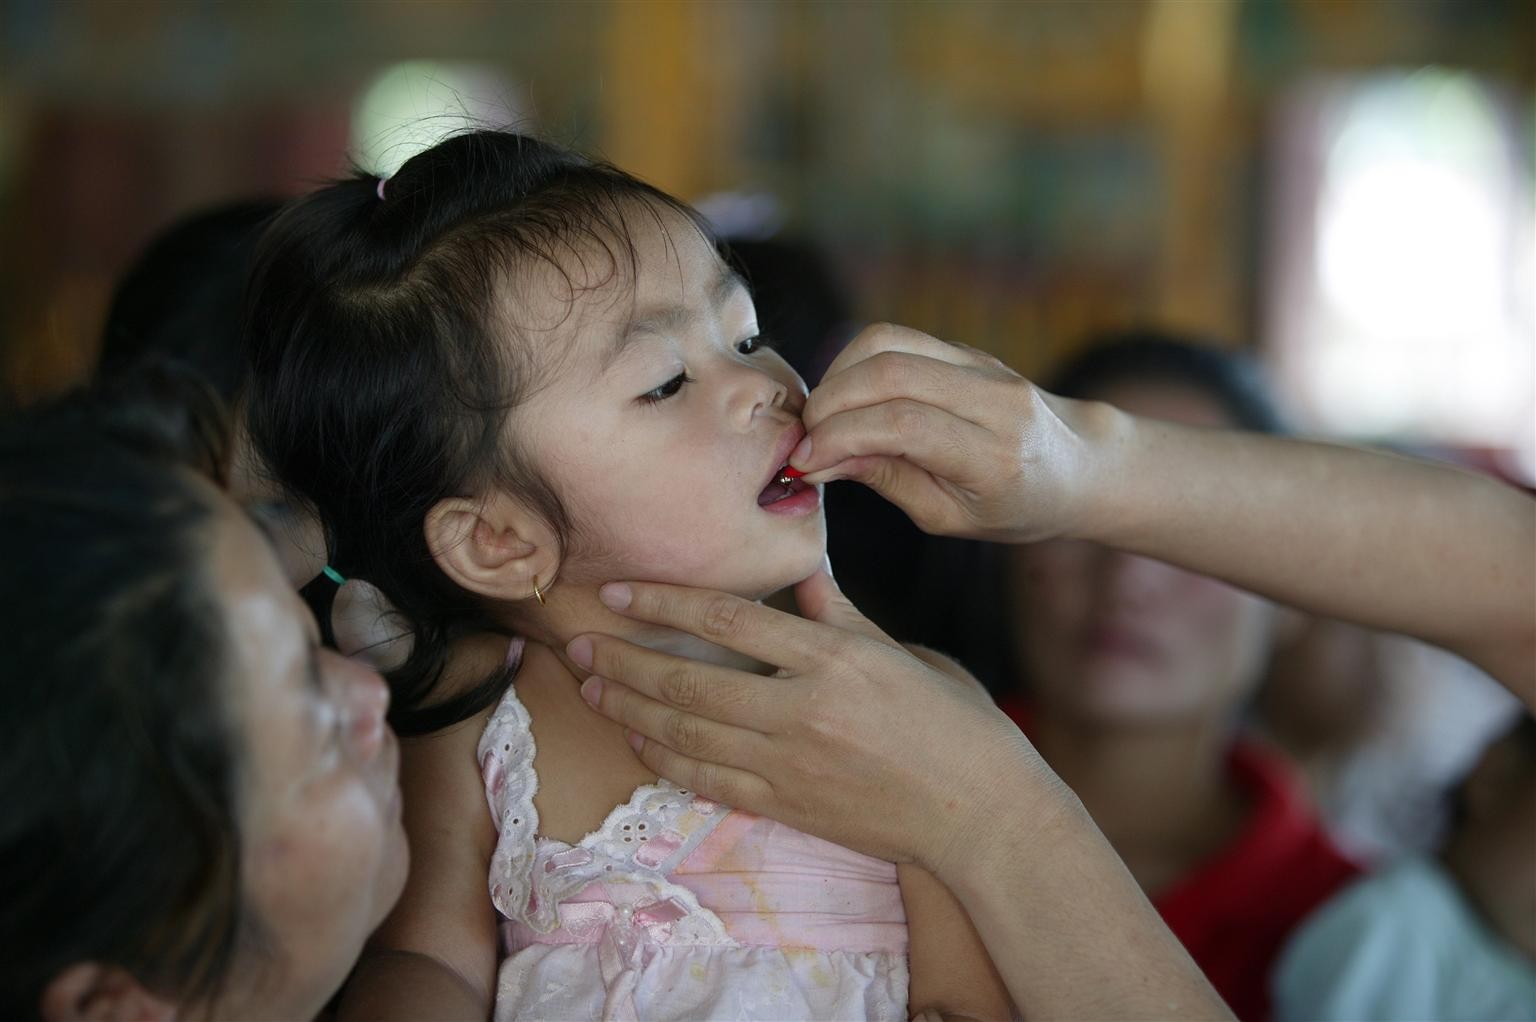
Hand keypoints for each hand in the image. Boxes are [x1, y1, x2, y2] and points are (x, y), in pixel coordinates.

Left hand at [568, 562, 1050, 875]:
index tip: (620, 593)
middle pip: (689, 678)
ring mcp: (790, 763)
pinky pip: (706, 780)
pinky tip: (638, 739)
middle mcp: (802, 709)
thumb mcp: (902, 653)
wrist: (982, 814)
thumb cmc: (956, 724)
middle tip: (579, 644)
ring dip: (630, 708)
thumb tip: (800, 571)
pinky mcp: (787, 806)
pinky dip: (664, 758)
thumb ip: (840, 617)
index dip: (665, 602)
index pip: (728, 619)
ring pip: (686, 732)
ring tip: (592, 687)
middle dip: (624, 660)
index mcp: (833, 658)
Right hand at [792, 323, 1094, 542]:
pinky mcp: (967, 349)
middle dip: (829, 402)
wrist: (1080, 465)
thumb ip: (888, 480)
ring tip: (821, 417)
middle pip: (889, 371)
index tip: (805, 462)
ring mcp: (982, 364)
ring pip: (887, 341)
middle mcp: (992, 399)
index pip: (903, 425)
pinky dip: (857, 365)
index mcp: (994, 455)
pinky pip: (898, 339)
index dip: (841, 437)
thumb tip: (822, 459)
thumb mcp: (951, 517)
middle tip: (803, 438)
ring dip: (837, 375)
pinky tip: (845, 399)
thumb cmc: (1016, 506)